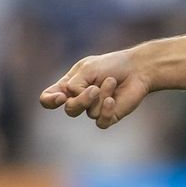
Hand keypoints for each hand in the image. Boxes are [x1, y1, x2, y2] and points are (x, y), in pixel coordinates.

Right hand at [38, 49, 152, 128]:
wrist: (137, 69)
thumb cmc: (111, 65)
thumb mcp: (87, 69)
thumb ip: (74, 83)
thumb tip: (72, 98)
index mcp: (69, 86)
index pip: (48, 99)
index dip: (49, 101)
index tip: (60, 97)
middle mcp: (79, 99)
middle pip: (70, 109)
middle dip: (82, 99)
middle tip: (95, 88)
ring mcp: (94, 109)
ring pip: (89, 112)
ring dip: (102, 95)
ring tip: (112, 81)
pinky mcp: (109, 117)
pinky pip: (101, 121)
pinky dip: (107, 109)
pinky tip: (113, 99)